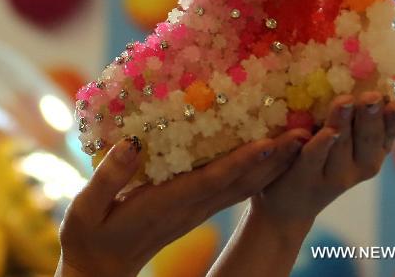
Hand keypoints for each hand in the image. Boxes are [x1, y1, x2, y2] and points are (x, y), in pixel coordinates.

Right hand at [56, 129, 309, 276]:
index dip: (246, 161)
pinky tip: (266, 154)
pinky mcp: (189, 208)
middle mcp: (188, 206)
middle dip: (274, 158)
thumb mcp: (87, 206)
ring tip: (298, 138)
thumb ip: (110, 176)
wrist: (99, 269)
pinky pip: (229, 188)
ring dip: (272, 163)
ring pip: (241, 185)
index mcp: (167, 203)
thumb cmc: (88, 236)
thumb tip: (132, 143)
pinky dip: (253, 171)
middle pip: (240, 182)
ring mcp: (192, 209)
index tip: (274, 141)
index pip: (214, 180)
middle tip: (307, 131)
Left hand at [250, 91, 394, 229]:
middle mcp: (360, 166)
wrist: (288, 204)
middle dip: (370, 116)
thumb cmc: (318, 160)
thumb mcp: (342, 141)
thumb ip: (351, 117)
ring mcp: (335, 175)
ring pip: (342, 146)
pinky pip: (315, 158)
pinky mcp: (307, 178)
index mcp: (371, 152)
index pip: (389, 134)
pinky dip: (321, 144)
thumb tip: (356, 76)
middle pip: (368, 139)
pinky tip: (326, 132)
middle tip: (372, 96)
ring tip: (345, 100)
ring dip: (343, 122)